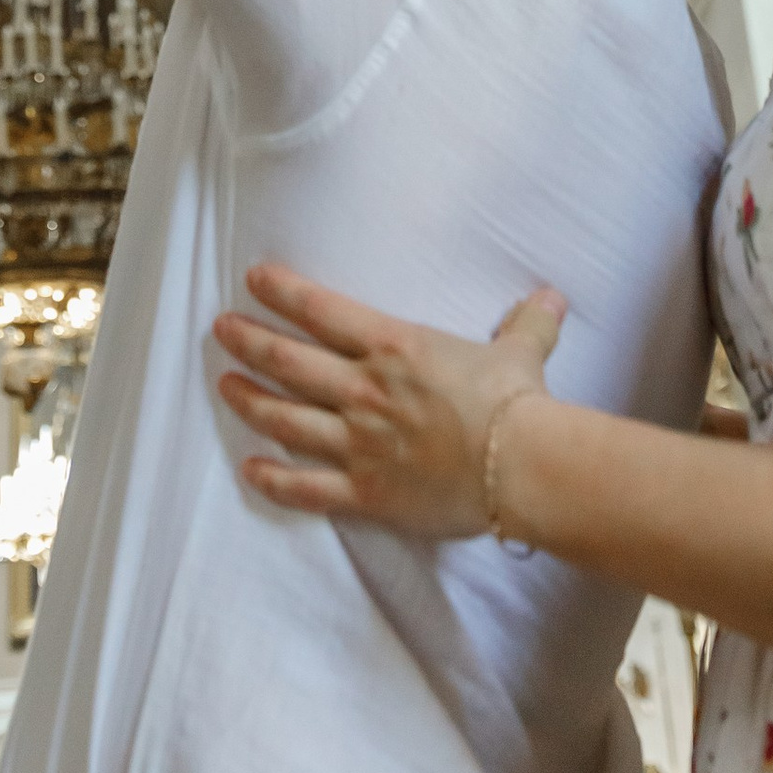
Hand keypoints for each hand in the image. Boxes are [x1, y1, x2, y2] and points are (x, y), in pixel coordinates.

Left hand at [212, 261, 566, 539]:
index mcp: (393, 347)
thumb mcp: (521, 351)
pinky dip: (273, 478)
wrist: (523, 467)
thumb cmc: (517, 403)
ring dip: (250, 401)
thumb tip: (550, 297)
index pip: (321, 310)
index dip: (282, 292)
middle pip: (287, 361)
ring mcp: (358, 443)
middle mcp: (364, 390)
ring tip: (226, 387)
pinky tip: (250, 469)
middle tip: (221, 329)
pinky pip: (305, 487)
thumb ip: (527, 322)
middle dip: (248, 342)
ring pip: (284, 418)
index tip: (253, 280)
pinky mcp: (364, 492)